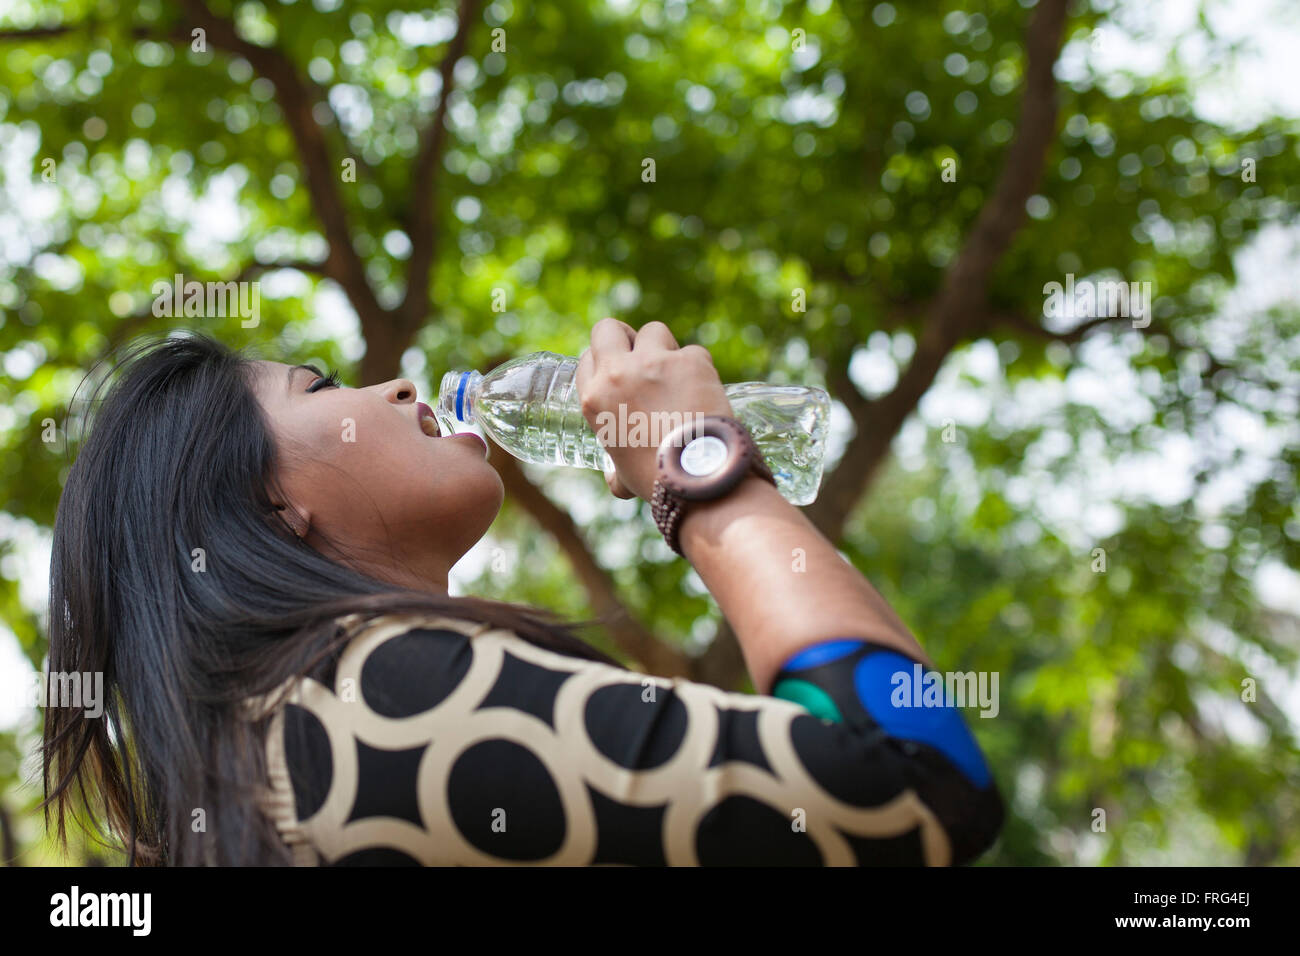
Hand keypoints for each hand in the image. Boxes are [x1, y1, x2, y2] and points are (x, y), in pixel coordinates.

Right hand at [575, 318, 733, 500]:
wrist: (697, 474)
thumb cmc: (657, 478)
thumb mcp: (623, 474)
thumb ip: (616, 472)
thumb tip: (616, 483)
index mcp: (594, 399)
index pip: (586, 359)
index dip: (602, 361)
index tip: (617, 369)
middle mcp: (618, 373)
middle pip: (607, 328)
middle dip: (624, 336)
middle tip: (640, 353)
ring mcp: (654, 362)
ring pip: (654, 330)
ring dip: (664, 346)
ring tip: (675, 370)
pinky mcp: (690, 360)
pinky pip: (693, 351)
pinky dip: (698, 367)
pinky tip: (703, 388)